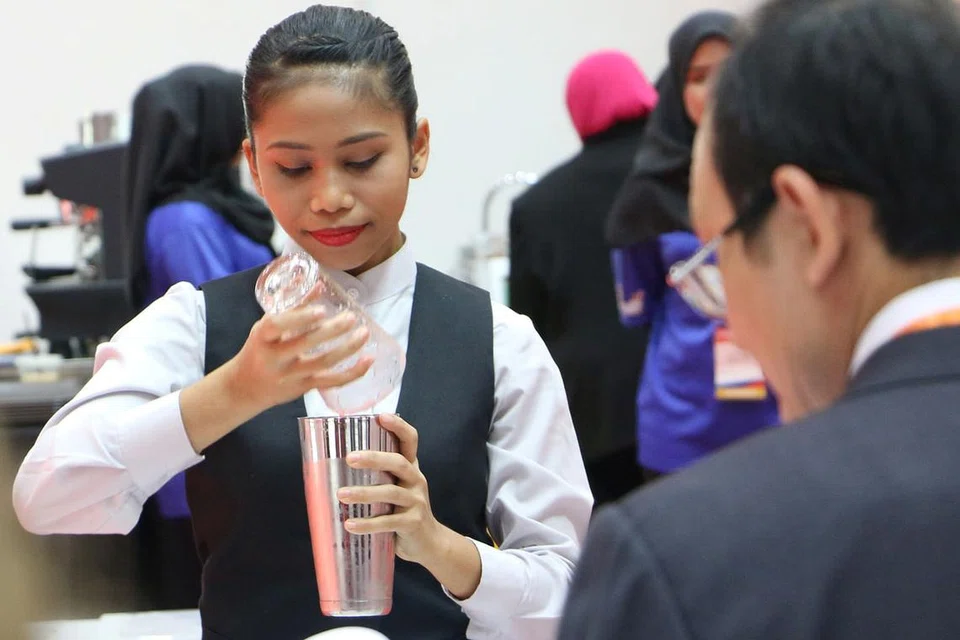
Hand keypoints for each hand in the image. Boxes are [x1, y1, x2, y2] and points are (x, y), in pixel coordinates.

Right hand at [222, 305, 372, 414]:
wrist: (246, 387)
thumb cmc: (259, 349)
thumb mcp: (266, 326)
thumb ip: (291, 307)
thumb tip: (319, 284)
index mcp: (262, 337)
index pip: (277, 325)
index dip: (299, 318)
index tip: (321, 310)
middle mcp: (275, 357)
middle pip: (306, 343)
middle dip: (332, 330)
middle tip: (352, 318)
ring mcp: (290, 375)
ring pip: (323, 363)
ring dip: (348, 348)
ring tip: (364, 333)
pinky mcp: (303, 387)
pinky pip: (331, 382)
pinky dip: (352, 372)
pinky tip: (368, 360)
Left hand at [338, 414, 482, 598]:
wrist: (429, 543)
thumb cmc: (403, 511)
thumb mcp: (397, 488)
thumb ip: (379, 477)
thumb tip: (333, 468)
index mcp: (411, 468)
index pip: (410, 440)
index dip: (399, 426)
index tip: (381, 416)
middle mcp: (416, 480)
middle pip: (399, 462)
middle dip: (374, 458)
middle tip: (349, 458)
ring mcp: (416, 501)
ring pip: (391, 493)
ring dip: (364, 493)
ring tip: (341, 495)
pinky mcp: (413, 523)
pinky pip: (388, 522)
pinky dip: (368, 524)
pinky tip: (350, 524)